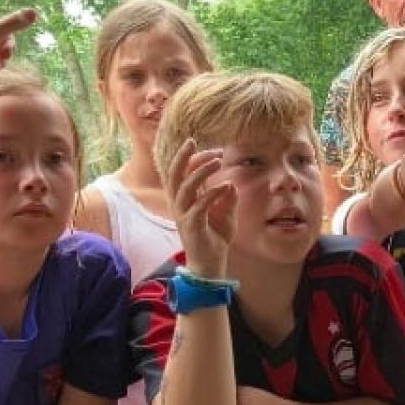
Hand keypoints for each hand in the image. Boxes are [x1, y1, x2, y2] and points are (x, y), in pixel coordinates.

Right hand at [165, 141, 236, 276]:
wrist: (211, 263)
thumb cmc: (216, 236)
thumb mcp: (226, 214)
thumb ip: (227, 198)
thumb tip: (230, 183)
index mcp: (185, 198)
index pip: (184, 171)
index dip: (197, 158)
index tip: (218, 151)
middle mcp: (180, 203)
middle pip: (174, 174)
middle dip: (182, 157)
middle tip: (192, 141)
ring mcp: (183, 214)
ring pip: (184, 187)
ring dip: (200, 172)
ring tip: (217, 161)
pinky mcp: (191, 226)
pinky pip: (199, 206)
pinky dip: (212, 194)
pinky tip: (226, 186)